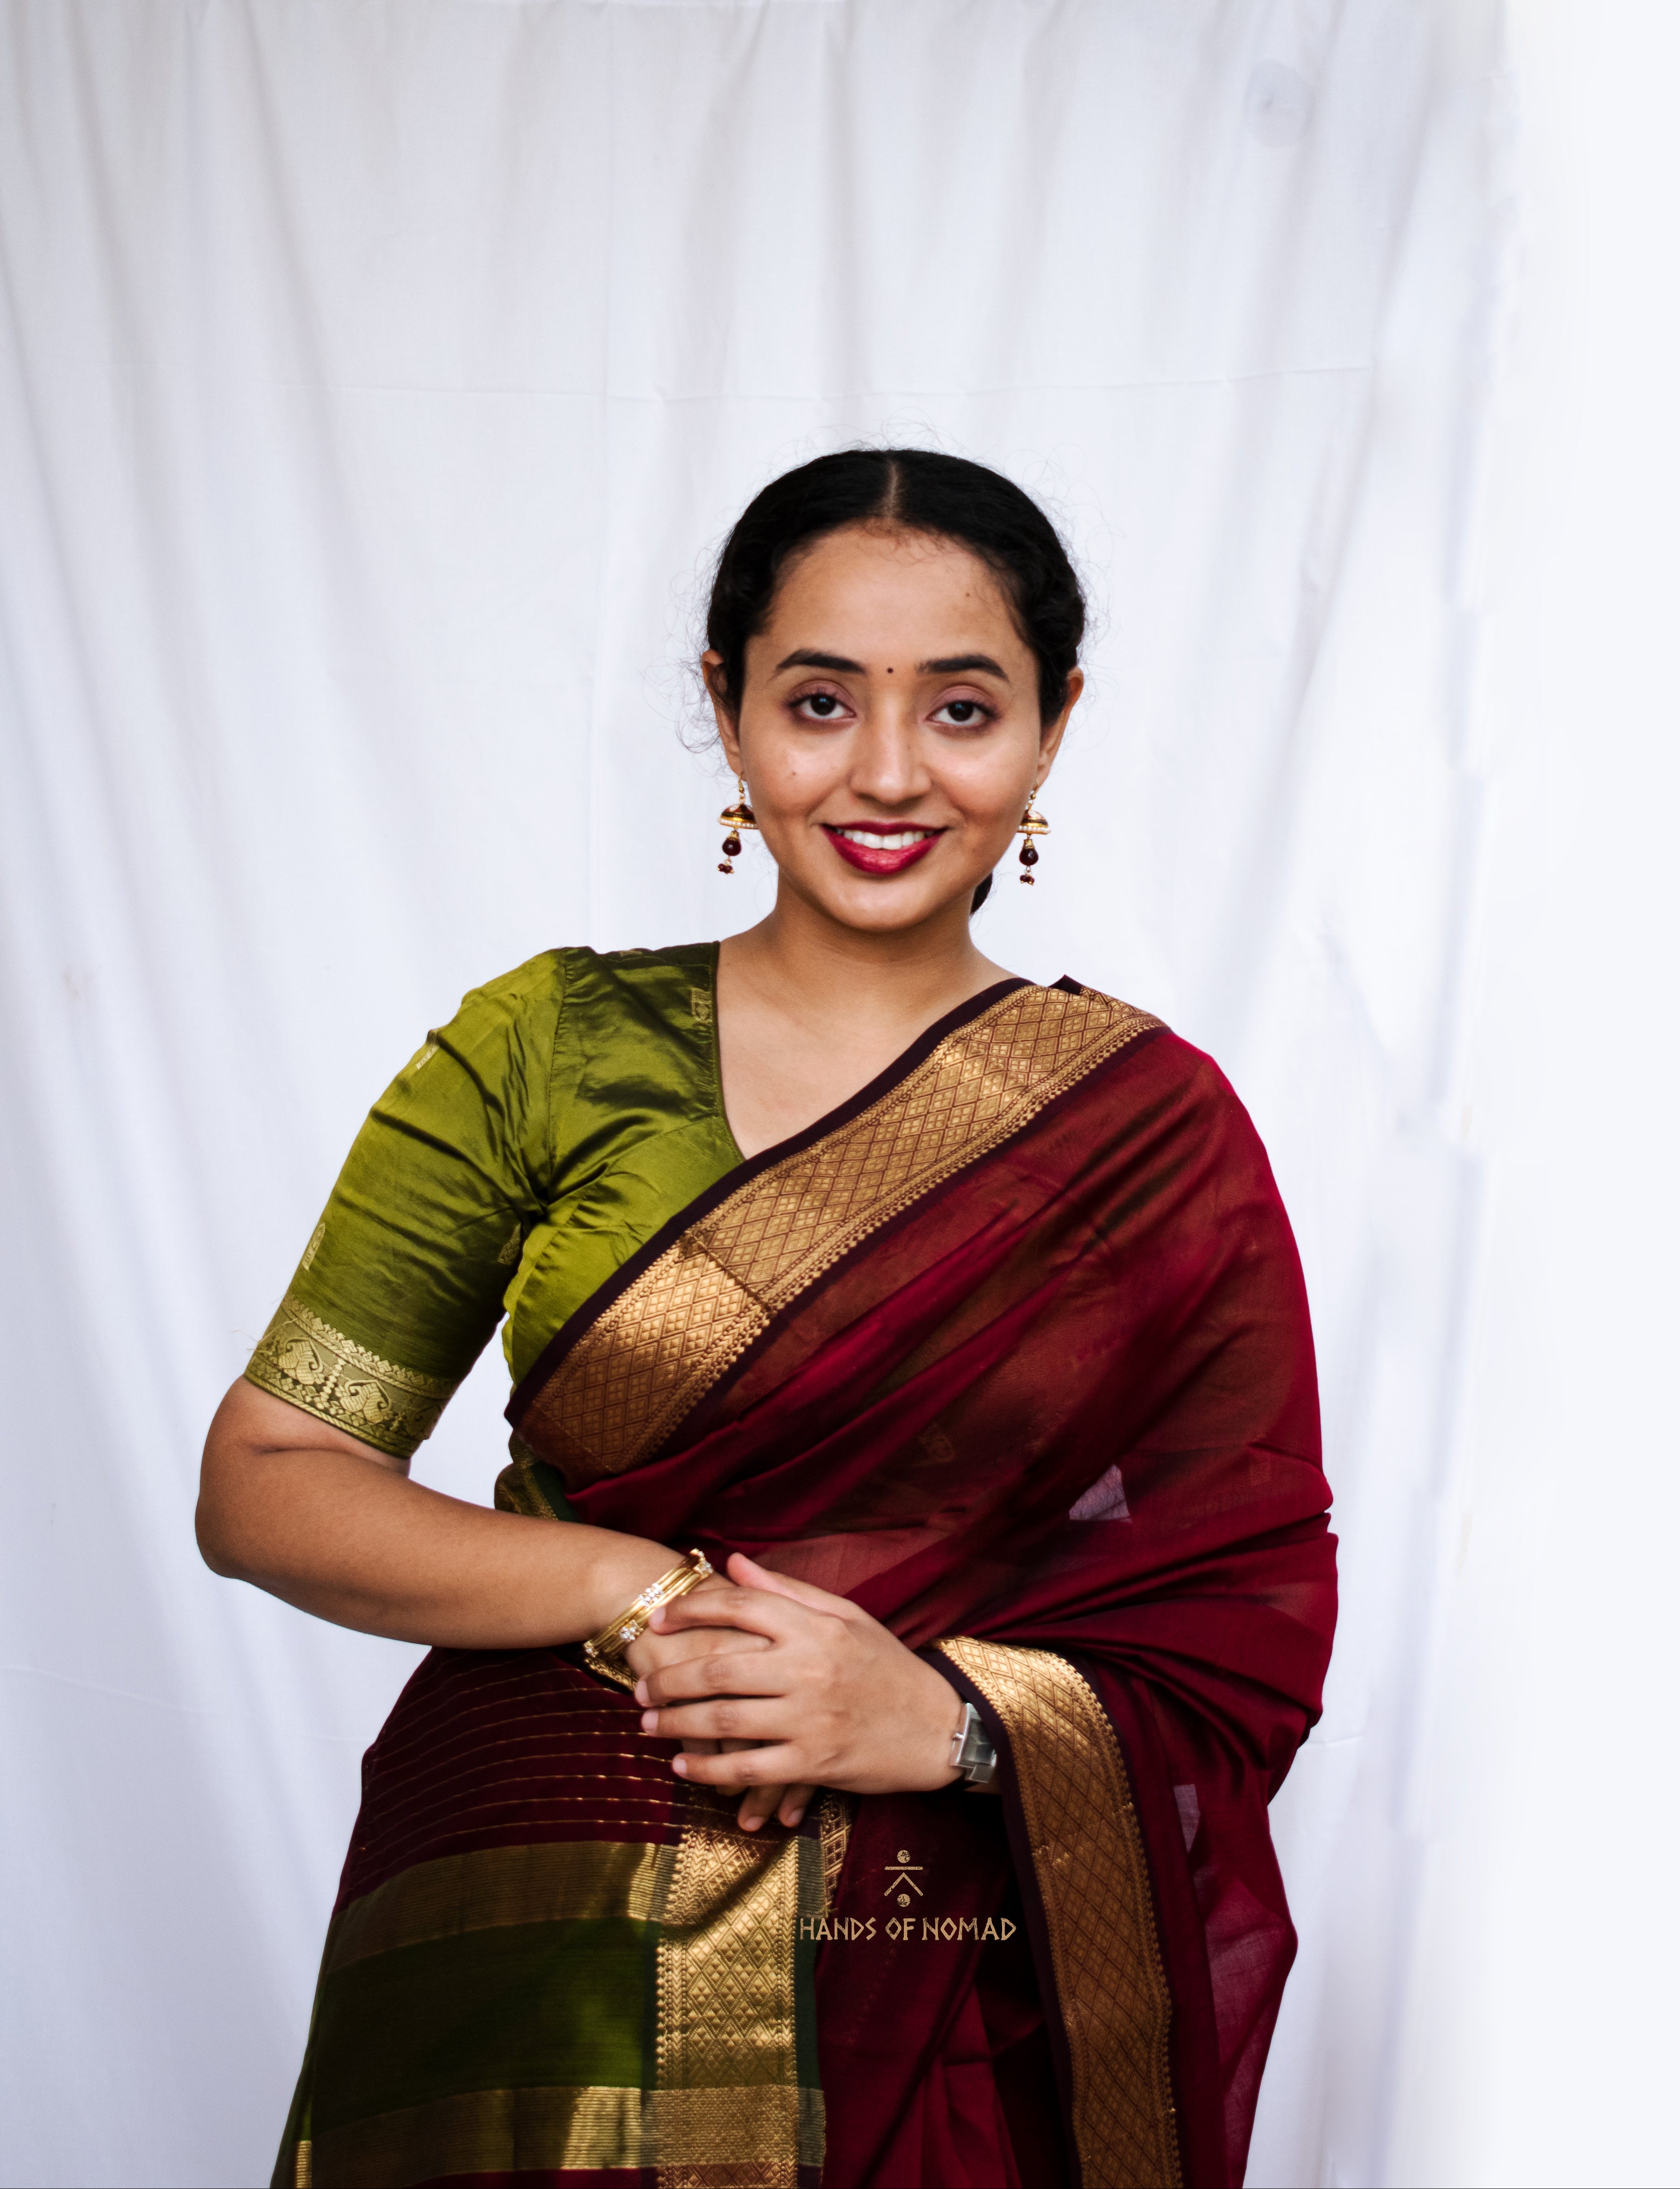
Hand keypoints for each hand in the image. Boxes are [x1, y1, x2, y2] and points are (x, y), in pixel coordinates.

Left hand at [635, 1552, 964, 1810]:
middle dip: (669, 1677)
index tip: (659, 1619)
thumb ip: (787, 1590)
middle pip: (717, 1667)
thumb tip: (734, 1562)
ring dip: (676, 1723)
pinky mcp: (813, 1763)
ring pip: (723, 1720)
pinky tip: (684, 1769)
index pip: (739, 1605)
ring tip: (649, 1724)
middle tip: (640, 1686)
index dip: (691, 1609)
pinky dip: (709, 1770)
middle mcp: (808, 1668)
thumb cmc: (887, 1666)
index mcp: (815, 1626)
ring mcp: (809, 1718)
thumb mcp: (847, 1616)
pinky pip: (747, 1769)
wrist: (937, 1727)